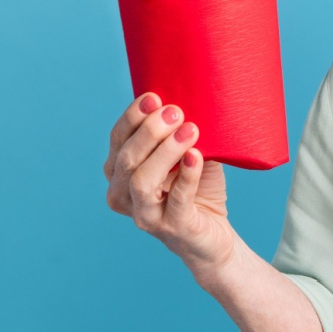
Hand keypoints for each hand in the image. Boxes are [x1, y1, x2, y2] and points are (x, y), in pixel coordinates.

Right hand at [104, 92, 236, 277]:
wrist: (214, 234)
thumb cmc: (197, 190)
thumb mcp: (186, 155)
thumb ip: (179, 133)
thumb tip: (188, 99)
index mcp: (119, 174)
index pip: (118, 141)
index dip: (132, 117)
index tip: (153, 96)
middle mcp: (123, 196)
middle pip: (126, 159)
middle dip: (150, 131)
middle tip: (175, 111)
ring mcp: (145, 216)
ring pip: (142, 181)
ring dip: (165, 151)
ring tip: (190, 129)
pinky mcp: (172, 228)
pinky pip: (176, 200)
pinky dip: (187, 175)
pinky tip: (197, 156)